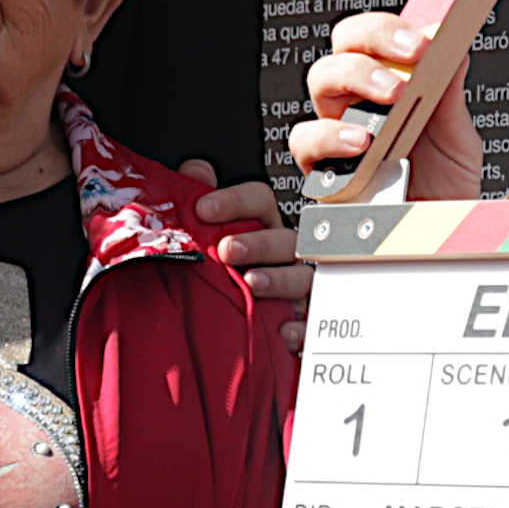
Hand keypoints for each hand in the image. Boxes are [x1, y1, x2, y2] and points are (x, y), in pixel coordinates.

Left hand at [182, 164, 316, 340]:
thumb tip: (196, 171)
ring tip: (251, 283)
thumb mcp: (203, 240)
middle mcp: (284, 256)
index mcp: (260, 229)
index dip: (235, 201)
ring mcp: (297, 290)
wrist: (216, 336)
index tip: (203, 210)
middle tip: (227, 250)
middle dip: (259, 242)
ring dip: (280, 279)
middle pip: (286, 239)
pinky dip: (301, 327)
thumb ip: (198, 203)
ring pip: (303, 278)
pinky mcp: (302, 325)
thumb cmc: (217, 279)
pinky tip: (282, 330)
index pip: (260, 202)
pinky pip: (312, 325)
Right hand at [291, 10, 482, 203]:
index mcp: (389, 83)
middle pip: (344, 47)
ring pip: (321, 80)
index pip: (373, 36)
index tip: (423, 39)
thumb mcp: (458, 138)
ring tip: (392, 96)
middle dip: (375, 41)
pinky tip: (360, 141)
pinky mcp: (322, 169)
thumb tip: (453, 50)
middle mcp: (357, 101)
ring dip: (355, 77)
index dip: (391, 29)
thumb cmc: (444, 184)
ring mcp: (336, 131)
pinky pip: (306, 141)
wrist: (438, 231)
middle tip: (413, 56)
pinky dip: (330, 135)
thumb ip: (451, 98)